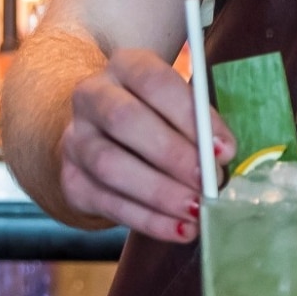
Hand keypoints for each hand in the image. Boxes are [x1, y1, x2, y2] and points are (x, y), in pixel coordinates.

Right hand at [59, 48, 231, 243]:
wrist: (100, 128)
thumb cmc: (158, 111)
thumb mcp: (178, 102)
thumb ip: (199, 122)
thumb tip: (220, 156)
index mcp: (125, 66)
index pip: (156, 82)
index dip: (191, 116)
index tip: (225, 150)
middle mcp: (92, 97)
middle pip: (126, 121)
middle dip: (173, 155)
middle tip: (209, 181)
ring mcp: (75, 140)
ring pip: (110, 166)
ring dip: (160, 192)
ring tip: (197, 209)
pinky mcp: (71, 181)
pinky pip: (107, 203)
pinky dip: (148, 220)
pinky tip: (179, 229)